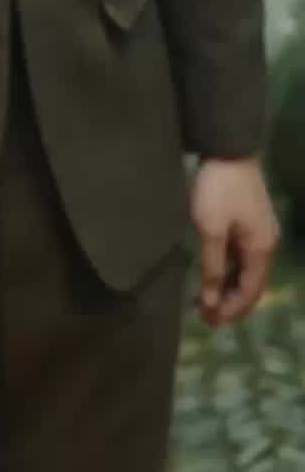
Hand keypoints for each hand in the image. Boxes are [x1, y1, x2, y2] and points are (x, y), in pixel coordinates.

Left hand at [190, 156, 279, 325]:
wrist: (228, 150)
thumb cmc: (218, 190)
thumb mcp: (210, 229)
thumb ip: (212, 265)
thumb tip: (210, 299)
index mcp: (261, 250)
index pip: (250, 292)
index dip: (230, 310)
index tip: (209, 321)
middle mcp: (266, 246)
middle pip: (251, 285)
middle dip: (230, 303)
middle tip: (206, 317)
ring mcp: (260, 234)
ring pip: (246, 271)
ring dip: (228, 287)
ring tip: (206, 301)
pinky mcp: (251, 224)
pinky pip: (242, 257)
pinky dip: (229, 270)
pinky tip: (213, 275)